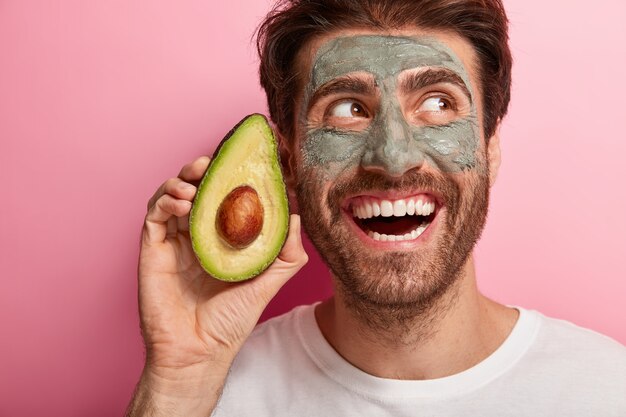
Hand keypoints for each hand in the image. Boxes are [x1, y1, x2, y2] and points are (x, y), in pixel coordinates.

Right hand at [128, 156, 307, 415]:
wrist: (198, 352)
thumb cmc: (230, 321)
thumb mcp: (267, 283)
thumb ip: (286, 254)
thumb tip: (298, 217)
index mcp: (221, 240)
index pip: (225, 198)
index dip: (232, 177)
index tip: (247, 160)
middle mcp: (196, 235)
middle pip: (196, 190)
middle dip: (204, 170)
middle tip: (215, 161)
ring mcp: (173, 241)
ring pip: (172, 195)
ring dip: (182, 179)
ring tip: (197, 177)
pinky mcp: (152, 249)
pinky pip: (154, 215)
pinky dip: (165, 199)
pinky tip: (183, 201)